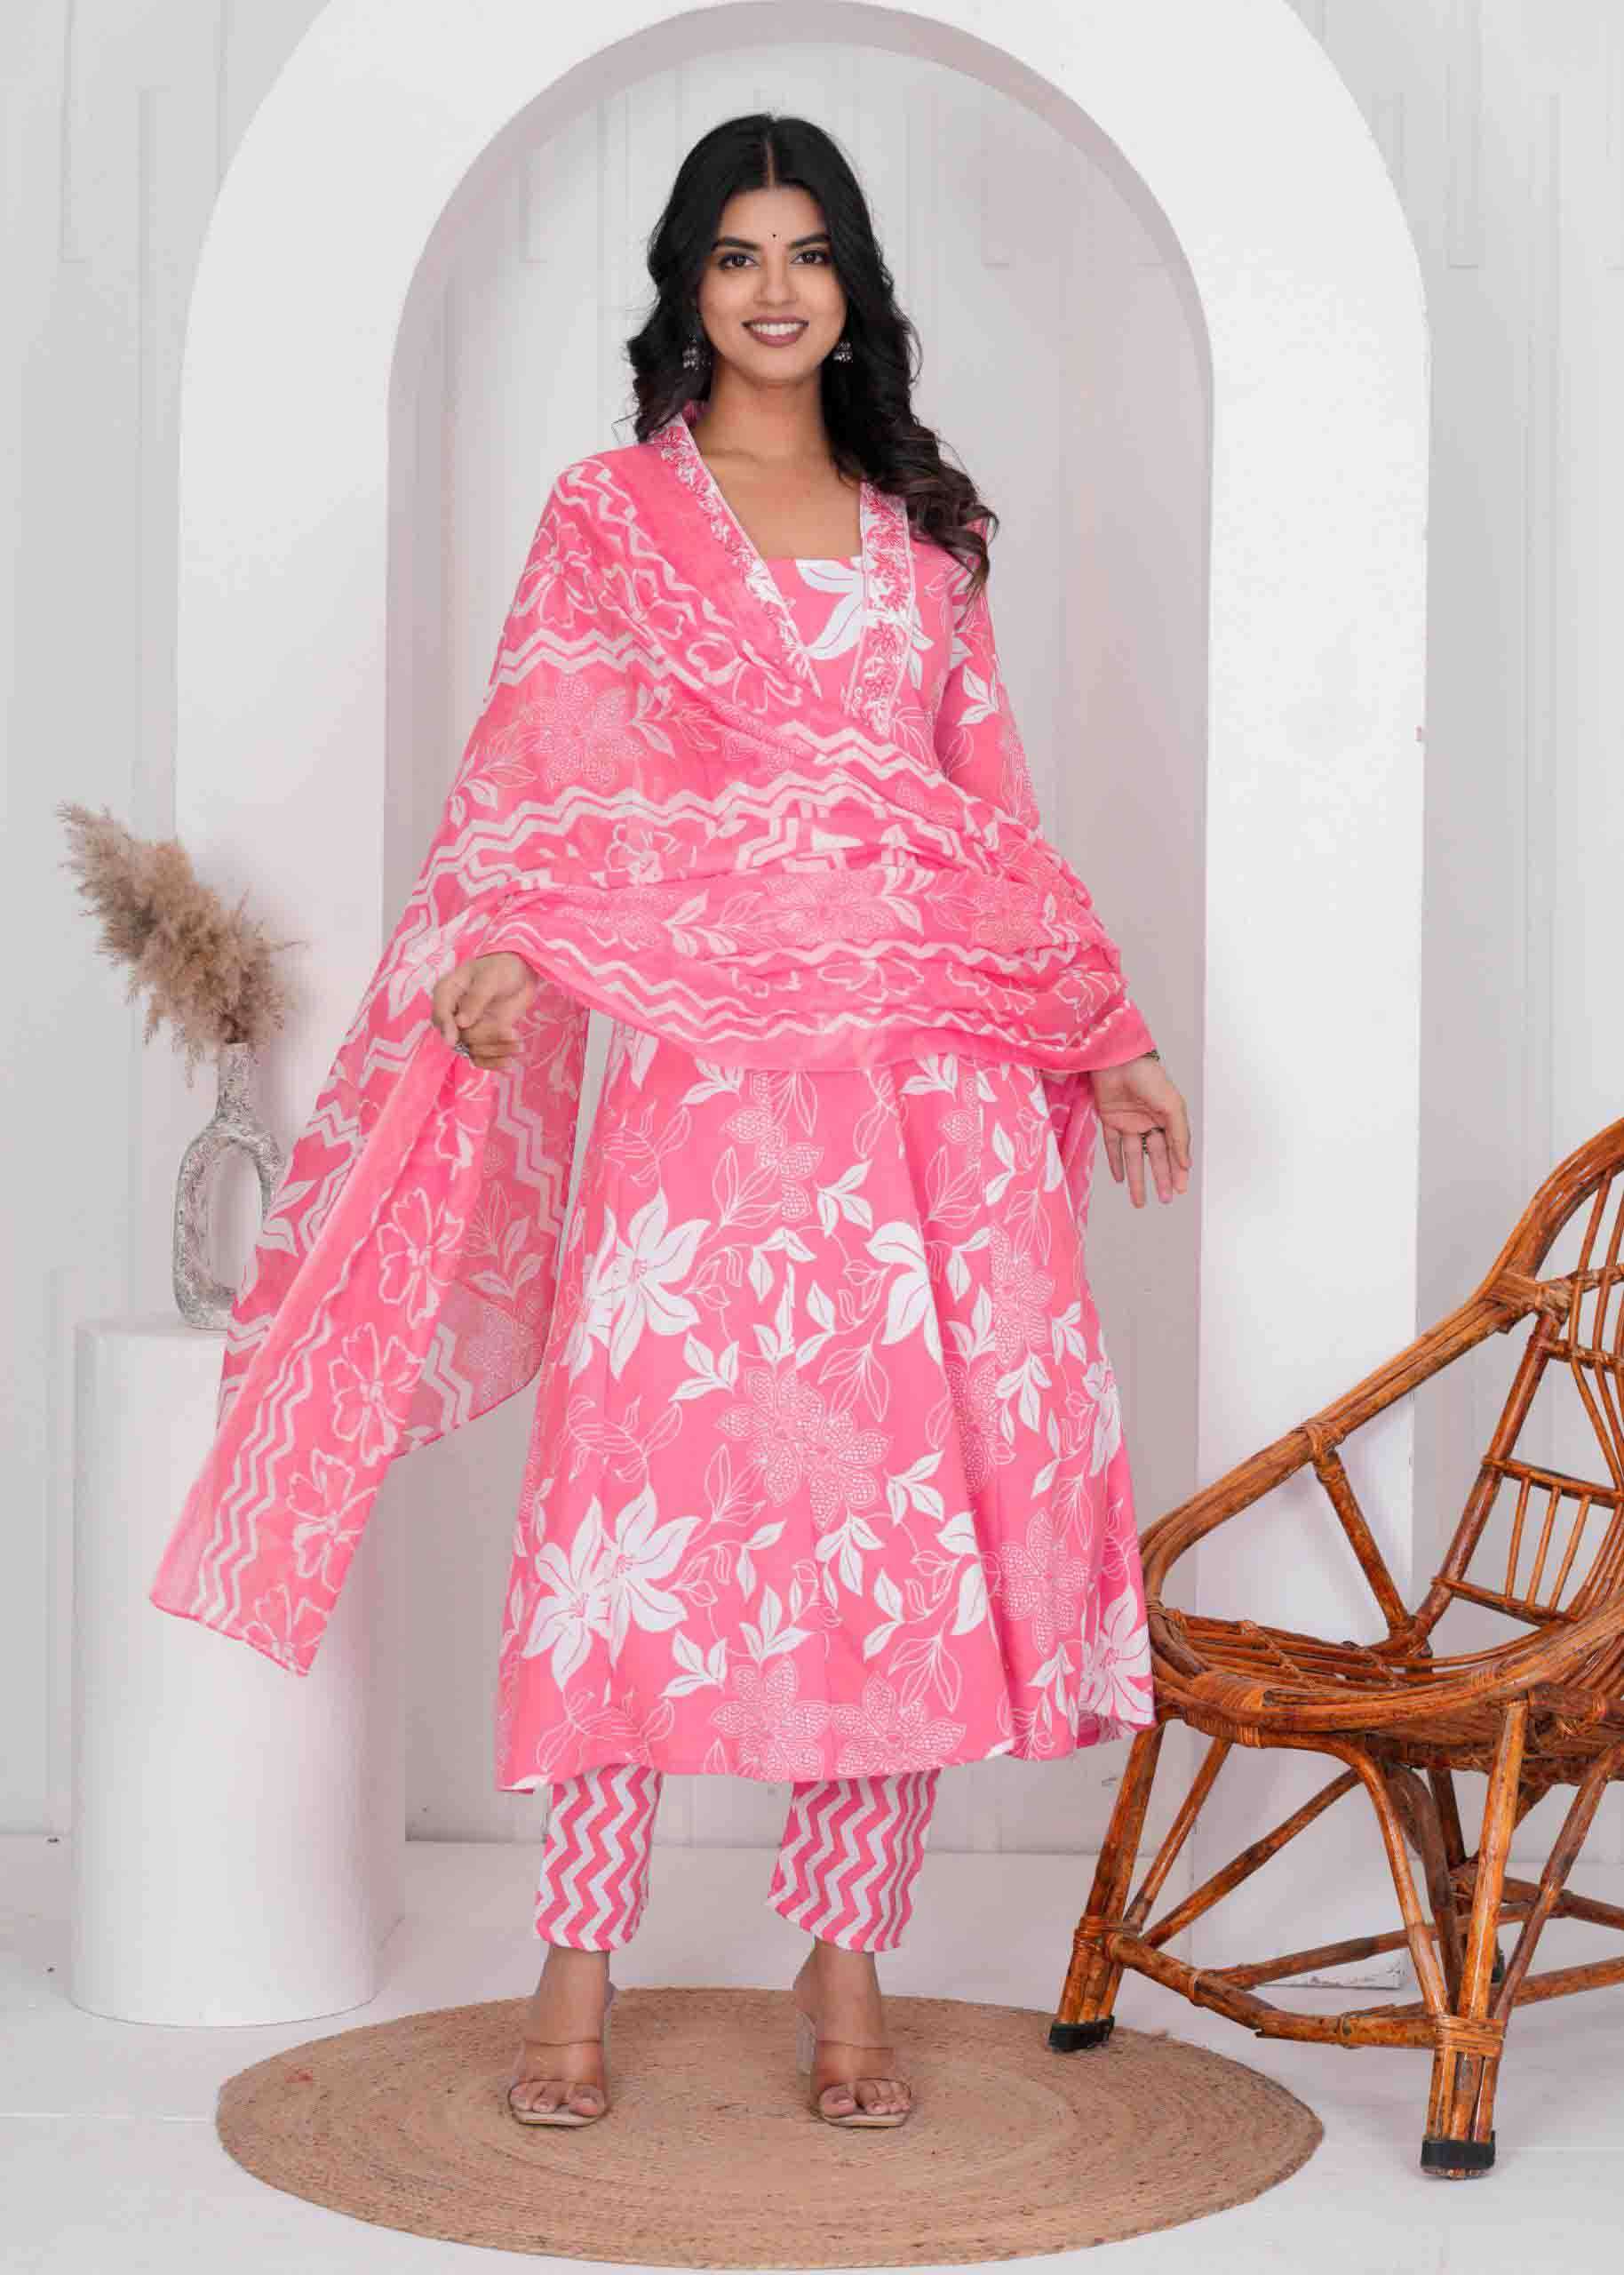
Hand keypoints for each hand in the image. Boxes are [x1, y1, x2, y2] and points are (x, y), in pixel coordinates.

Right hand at [429, 951, 539, 1070]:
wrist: (520, 974)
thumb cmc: (502, 968)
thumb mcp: (491, 977)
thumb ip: (476, 998)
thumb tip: (461, 1023)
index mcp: (447, 992)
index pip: (439, 1013)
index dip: (445, 1027)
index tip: (452, 1040)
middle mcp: (453, 1013)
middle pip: (459, 1036)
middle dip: (485, 1037)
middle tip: (512, 1033)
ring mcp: (466, 1028)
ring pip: (471, 1049)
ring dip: (495, 1050)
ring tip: (518, 1044)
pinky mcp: (481, 1038)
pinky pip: (480, 1057)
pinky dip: (494, 1062)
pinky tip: (509, 1063)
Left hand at [1089, 1052, 1191, 1208]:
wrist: (1118, 1060)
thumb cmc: (1150, 1078)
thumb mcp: (1172, 1107)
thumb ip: (1179, 1136)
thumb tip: (1185, 1164)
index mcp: (1167, 1117)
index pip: (1174, 1150)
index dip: (1178, 1170)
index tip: (1181, 1190)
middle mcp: (1149, 1121)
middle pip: (1155, 1157)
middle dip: (1160, 1178)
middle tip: (1165, 1200)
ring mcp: (1129, 1121)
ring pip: (1133, 1156)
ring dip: (1137, 1178)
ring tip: (1139, 1201)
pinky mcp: (1109, 1118)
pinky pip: (1112, 1145)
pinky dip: (1115, 1162)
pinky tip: (1120, 1179)